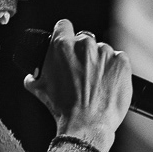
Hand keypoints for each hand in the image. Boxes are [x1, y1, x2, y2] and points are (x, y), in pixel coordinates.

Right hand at [23, 19, 132, 151]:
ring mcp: (105, 52)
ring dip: (100, 62)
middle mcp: (84, 44)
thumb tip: (30, 76)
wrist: (86, 125)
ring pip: (103, 50)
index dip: (64, 35)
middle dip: (83, 53)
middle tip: (83, 72)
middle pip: (84, 39)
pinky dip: (116, 69)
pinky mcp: (122, 62)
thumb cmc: (62, 109)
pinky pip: (119, 59)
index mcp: (62, 46)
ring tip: (97, 83)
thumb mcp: (40, 91)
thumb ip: (34, 76)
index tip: (67, 45)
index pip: (63, 26)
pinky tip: (109, 84)